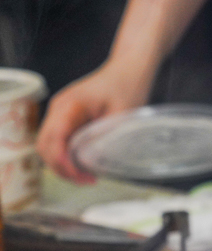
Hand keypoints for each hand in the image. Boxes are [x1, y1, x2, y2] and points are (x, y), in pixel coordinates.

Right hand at [36, 63, 149, 183]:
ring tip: (88, 176)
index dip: (63, 162)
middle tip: (88, 180)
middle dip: (62, 168)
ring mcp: (60, 113)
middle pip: (45, 146)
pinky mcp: (66, 117)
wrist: (128, 69)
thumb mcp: (122, 115)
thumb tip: (94, 160)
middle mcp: (58, 109)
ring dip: (63, 165)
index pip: (54, 139)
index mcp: (70, 106)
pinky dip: (67, 156)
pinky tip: (86, 165)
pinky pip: (58, 141)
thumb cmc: (127, 87)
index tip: (83, 175)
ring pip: (48, 146)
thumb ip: (106, 136)